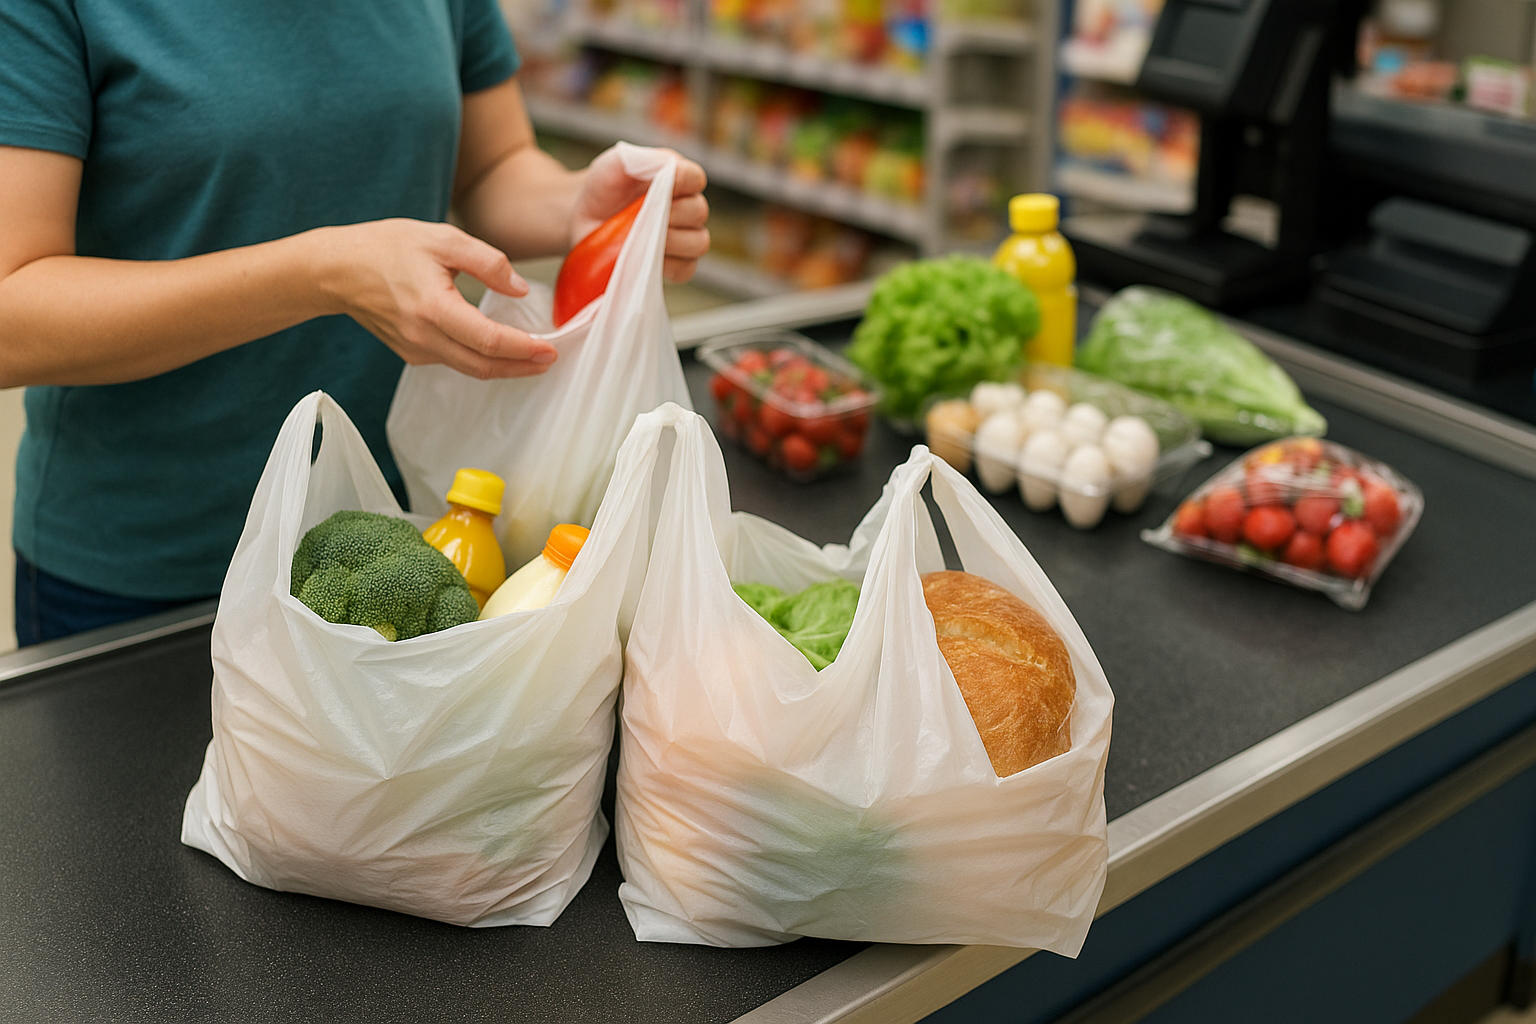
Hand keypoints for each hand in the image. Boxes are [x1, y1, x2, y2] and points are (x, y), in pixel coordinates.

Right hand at [313, 219, 556, 379]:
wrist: (337, 269)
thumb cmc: (387, 247)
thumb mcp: (442, 238)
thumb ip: (488, 262)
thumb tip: (520, 290)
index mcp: (433, 308)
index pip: (488, 340)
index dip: (523, 349)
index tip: (550, 350)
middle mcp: (423, 337)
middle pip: (483, 366)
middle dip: (521, 368)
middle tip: (550, 361)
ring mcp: (415, 350)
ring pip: (469, 368)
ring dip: (503, 367)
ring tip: (532, 357)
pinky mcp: (412, 353)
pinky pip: (453, 361)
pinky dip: (480, 359)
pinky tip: (497, 348)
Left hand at [570, 147, 709, 283]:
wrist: (585, 217)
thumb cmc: (604, 188)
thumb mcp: (615, 164)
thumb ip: (640, 159)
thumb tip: (665, 167)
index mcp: (678, 177)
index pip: (696, 178)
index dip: (682, 182)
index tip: (658, 186)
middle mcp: (688, 207)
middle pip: (698, 212)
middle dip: (669, 215)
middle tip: (640, 216)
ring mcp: (686, 238)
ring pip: (698, 242)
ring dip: (670, 242)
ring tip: (641, 238)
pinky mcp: (677, 265)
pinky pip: (686, 270)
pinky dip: (668, 266)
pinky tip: (646, 259)